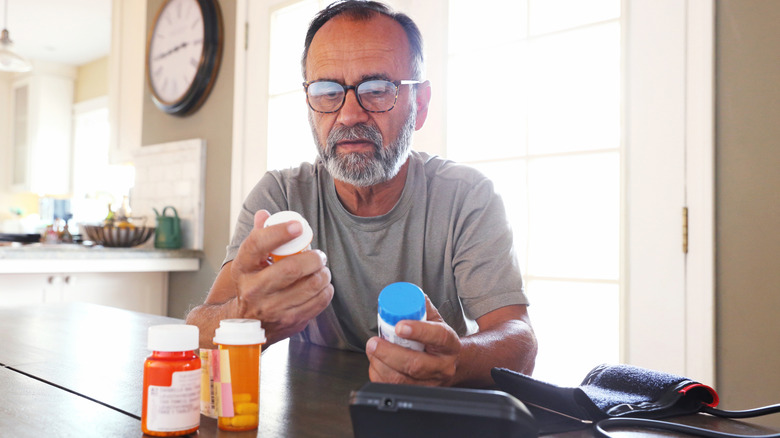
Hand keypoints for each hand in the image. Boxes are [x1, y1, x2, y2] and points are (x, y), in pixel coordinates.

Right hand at [230, 210, 332, 343]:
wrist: (246, 324)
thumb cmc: (252, 284)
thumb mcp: (249, 261)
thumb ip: (259, 236)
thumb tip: (265, 214)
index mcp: (243, 269)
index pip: (258, 245)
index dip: (279, 232)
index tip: (297, 226)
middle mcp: (253, 290)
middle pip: (291, 269)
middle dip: (313, 258)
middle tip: (319, 255)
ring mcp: (272, 309)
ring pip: (310, 286)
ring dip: (323, 274)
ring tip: (322, 270)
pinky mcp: (289, 322)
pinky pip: (318, 303)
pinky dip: (326, 291)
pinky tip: (322, 286)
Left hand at [365, 296, 461, 385]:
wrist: (448, 364)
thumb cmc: (437, 341)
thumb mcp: (435, 320)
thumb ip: (421, 306)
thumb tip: (407, 293)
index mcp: (449, 344)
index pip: (438, 336)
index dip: (419, 331)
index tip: (400, 326)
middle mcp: (442, 366)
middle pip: (415, 364)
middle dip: (389, 353)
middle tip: (374, 342)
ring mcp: (430, 383)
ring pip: (401, 380)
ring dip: (380, 364)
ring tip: (372, 349)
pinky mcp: (416, 393)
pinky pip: (392, 388)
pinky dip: (378, 374)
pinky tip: (376, 362)